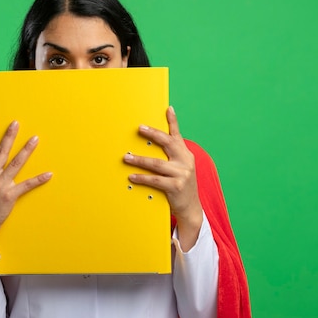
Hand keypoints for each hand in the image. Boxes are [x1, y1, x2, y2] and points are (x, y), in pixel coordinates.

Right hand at [0, 118, 51, 271]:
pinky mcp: (10, 196)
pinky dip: (38, 179)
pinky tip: (48, 173)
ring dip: (26, 150)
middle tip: (16, 123)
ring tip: (34, 139)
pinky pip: (27, 185)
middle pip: (1, 152)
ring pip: (16, 163)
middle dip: (9, 136)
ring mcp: (0, 185)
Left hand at [123, 106, 201, 250]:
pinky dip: (142, 177)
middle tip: (139, 128)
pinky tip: (132, 176)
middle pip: (167, 143)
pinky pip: (154, 180)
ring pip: (156, 163)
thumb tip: (150, 147)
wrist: (191, 209)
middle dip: (152, 134)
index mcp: (186, 155)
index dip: (173, 122)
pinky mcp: (175, 186)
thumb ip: (171, 157)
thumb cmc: (180, 186)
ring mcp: (182, 174)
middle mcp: (186, 162)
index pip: (178, 135)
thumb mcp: (180, 169)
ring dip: (139, 159)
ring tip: (126, 157)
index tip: (168, 108)